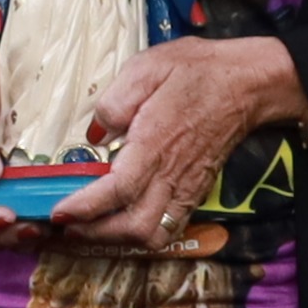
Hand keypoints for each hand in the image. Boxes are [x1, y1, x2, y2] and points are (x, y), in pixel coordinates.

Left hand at [51, 36, 305, 253]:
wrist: (247, 83)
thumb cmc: (196, 71)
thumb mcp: (148, 67)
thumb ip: (115, 100)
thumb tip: (96, 133)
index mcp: (156, 143)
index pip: (118, 190)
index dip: (86, 207)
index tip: (60, 213)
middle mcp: (173, 173)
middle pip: (135, 227)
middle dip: (95, 234)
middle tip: (66, 225)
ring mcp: (187, 186)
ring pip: (153, 235)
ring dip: (118, 240)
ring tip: (89, 228)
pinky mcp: (196, 191)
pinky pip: (170, 228)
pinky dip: (142, 236)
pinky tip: (122, 224)